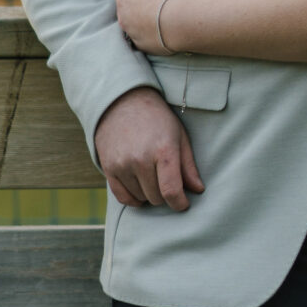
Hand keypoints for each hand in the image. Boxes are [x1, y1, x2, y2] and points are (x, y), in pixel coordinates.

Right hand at [94, 85, 204, 211]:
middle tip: (167, 182)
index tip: (183, 204)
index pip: (171, 191)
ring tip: (152, 177)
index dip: (180, 203)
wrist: (122, 102)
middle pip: (156, 197)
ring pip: (140, 198)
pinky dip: (133, 199)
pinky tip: (140, 189)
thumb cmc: (157, 119)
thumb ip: (188, 165)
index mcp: (163, 150)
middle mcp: (140, 159)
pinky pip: (122, 197)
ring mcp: (122, 164)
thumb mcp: (178, 136)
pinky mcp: (108, 168)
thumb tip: (198, 190)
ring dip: (149, 194)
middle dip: (165, 195)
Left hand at [116, 0, 183, 50]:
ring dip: (140, 21)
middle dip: (135, 7)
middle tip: (153, 4)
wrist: (178, 23)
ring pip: (132, 25)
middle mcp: (123, 18)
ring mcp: (131, 33)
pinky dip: (148, 34)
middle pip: (126, 10)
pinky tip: (159, 30)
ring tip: (158, 19)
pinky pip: (142, 38)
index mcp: (123, 0)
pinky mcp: (141, 45)